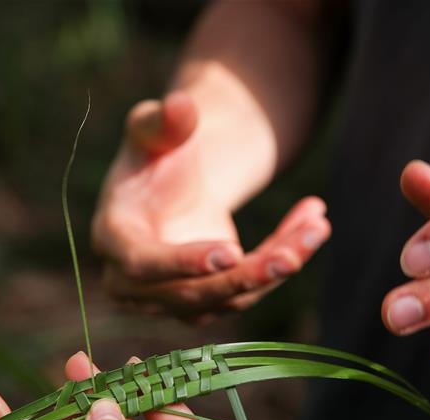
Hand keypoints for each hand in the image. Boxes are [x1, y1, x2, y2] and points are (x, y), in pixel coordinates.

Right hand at [93, 90, 330, 321]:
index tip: (231, 251)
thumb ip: (161, 120)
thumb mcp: (153, 131)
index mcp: (113, 238)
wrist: (170, 186)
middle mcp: (134, 282)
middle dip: (246, 276)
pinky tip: (312, 224)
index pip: (141, 263)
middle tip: (292, 255)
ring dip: (276, 267)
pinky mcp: (207, 303)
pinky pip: (249, 291)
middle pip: (191, 295)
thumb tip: (180, 105)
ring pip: (228, 298)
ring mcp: (171, 299)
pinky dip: (282, 261)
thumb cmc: (155, 156)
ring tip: (316, 227)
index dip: (182, 262)